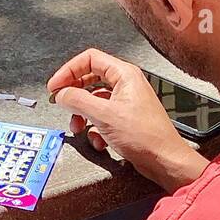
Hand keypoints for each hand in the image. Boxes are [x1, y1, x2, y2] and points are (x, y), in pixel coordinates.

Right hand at [48, 48, 208, 191]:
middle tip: (61, 103)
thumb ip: (77, 100)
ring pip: (94, 101)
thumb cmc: (145, 136)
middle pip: (89, 79)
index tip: (55, 86)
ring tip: (77, 127)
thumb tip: (61, 94)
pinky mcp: (126, 119)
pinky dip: (95, 129)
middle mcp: (126, 84)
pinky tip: (98, 140)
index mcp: (124, 74)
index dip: (68, 70)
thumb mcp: (104, 115)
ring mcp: (126, 102)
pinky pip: (102, 117)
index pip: (89, 59)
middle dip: (74, 94)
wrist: (164, 160)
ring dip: (82, 115)